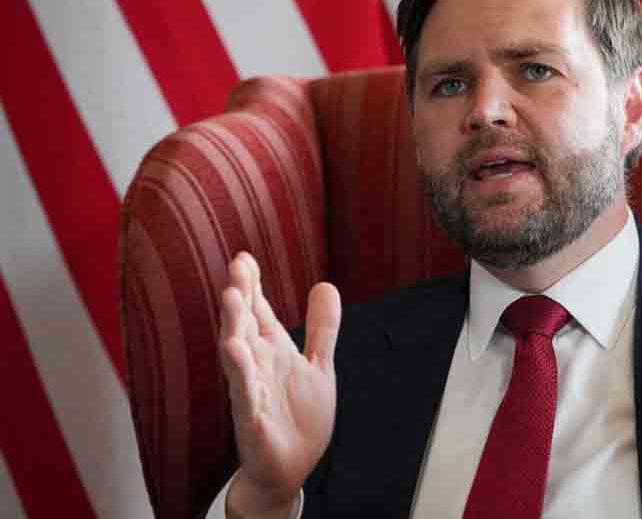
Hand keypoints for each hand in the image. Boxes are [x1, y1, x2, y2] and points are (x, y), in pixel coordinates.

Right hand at [218, 252, 340, 517]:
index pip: (258, 311)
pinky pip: (245, 396)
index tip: (244, 257)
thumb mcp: (319, 365)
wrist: (290, 468)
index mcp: (271, 350)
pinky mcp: (252, 420)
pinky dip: (242, 376)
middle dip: (240, 298)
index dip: (252, 286)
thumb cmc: (298, 417)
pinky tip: (236, 354)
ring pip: (238, 356)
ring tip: (231, 298)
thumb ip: (321, 328)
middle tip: (237, 268)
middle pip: (244, 326)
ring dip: (234, 327)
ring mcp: (252, 392)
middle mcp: (257, 366)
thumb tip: (325, 285)